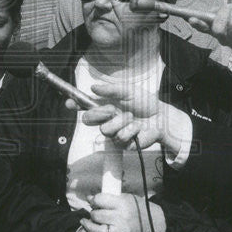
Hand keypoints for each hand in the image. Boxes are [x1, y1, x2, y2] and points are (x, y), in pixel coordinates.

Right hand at [69, 81, 184, 154]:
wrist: (161, 117)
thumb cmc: (145, 103)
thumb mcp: (128, 91)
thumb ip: (111, 89)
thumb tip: (93, 87)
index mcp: (105, 106)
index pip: (85, 106)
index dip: (75, 105)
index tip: (69, 103)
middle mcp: (107, 120)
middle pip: (88, 120)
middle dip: (98, 113)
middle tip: (112, 109)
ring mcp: (114, 133)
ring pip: (105, 130)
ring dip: (121, 121)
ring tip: (132, 118)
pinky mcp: (123, 144)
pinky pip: (120, 138)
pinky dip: (131, 130)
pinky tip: (138, 128)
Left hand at [78, 193, 165, 231]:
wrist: (154, 224)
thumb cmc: (138, 209)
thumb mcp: (126, 197)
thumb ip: (108, 198)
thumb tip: (89, 198)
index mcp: (122, 204)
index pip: (100, 200)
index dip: (93, 200)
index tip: (92, 201)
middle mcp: (121, 218)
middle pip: (97, 215)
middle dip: (92, 213)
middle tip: (93, 213)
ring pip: (97, 230)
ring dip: (88, 226)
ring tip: (85, 222)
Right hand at [188, 4, 231, 63]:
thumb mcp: (230, 12)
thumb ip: (218, 13)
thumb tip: (201, 15)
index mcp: (217, 31)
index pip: (204, 28)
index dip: (197, 24)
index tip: (191, 18)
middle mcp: (225, 40)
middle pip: (218, 29)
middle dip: (225, 14)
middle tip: (231, 9)